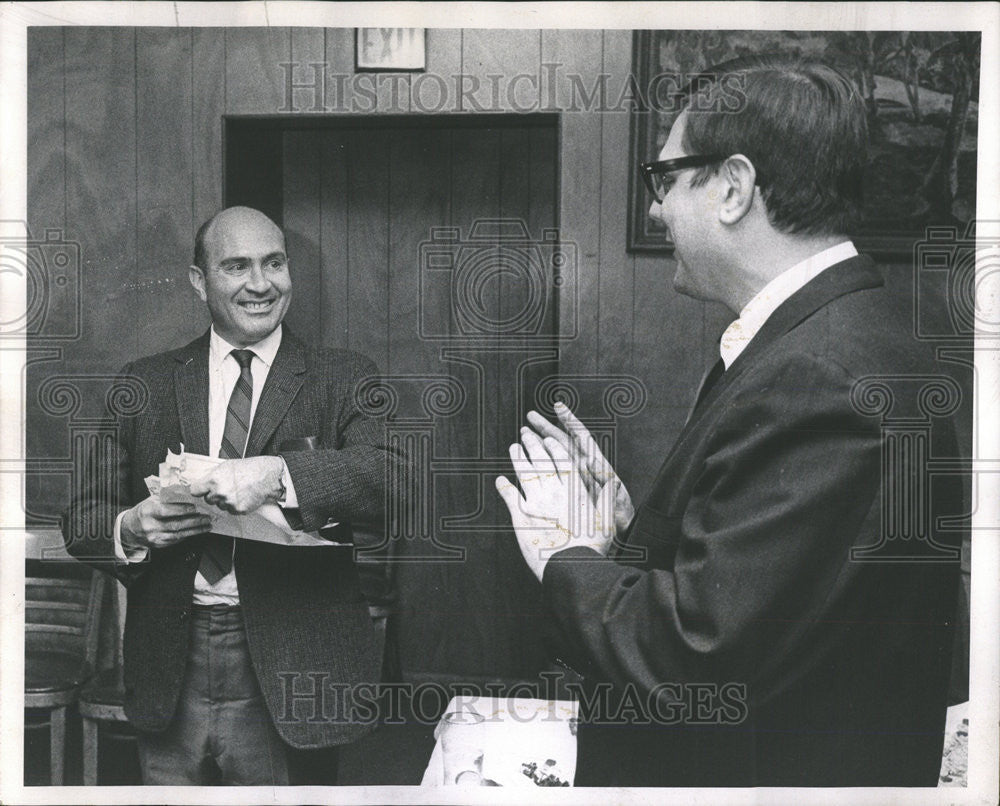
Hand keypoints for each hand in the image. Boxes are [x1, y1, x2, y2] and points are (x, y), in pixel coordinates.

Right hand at [120, 496, 211, 550]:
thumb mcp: (152, 500)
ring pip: (178, 534)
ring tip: (207, 524)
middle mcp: (150, 525)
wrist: (130, 529)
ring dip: (195, 530)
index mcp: (148, 511)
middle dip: (194, 521)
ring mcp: (154, 537)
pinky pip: (176, 540)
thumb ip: (168, 497)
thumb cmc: (144, 511)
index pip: (166, 511)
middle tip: (207, 517)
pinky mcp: (158, 544)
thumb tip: (189, 492)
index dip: (182, 510)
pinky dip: (188, 535)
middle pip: (175, 524)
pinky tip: (197, 530)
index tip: (195, 507)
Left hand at [188, 456, 285, 514]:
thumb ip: (212, 475)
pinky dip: (236, 505)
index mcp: (213, 479)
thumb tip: (203, 482)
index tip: (201, 490)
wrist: (266, 476)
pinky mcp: (238, 510)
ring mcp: (228, 502)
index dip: (199, 490)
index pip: (195, 490)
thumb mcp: (226, 466)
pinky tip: (243, 496)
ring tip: (237, 491)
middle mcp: (219, 492)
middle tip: (226, 488)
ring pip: (220, 506)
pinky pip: (231, 510)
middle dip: (214, 495)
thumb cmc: (249, 469)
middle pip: (208, 499)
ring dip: (226, 501)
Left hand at [495, 429, 616, 581]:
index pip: (562, 461)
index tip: (548, 439)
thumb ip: (607, 498)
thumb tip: (614, 483)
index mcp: (574, 491)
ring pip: (524, 473)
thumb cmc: (591, 547)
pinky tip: (500, 480)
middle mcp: (554, 492)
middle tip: (525, 433)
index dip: (554, 447)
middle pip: (541, 461)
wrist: (570, 568)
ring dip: (517, 458)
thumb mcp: (606, 521)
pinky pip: (510, 496)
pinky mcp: (521, 517)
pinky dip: (504, 487)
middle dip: (532, 444)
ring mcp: (536, 502)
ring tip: (513, 448)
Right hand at [525, 401, 634, 536]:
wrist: (614, 531)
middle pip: (562, 442)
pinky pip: (549, 472)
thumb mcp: (615, 504)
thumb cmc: (618, 516)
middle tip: (531, 417)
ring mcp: (572, 477)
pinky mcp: (565, 488)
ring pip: (553, 455)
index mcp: (596, 467)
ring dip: (539, 442)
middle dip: (547, 428)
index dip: (570, 421)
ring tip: (524, 432)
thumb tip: (603, 472)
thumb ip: (609, 489)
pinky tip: (525, 459)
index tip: (559, 407)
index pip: (581, 438)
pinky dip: (538, 464)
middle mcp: (583, 468)